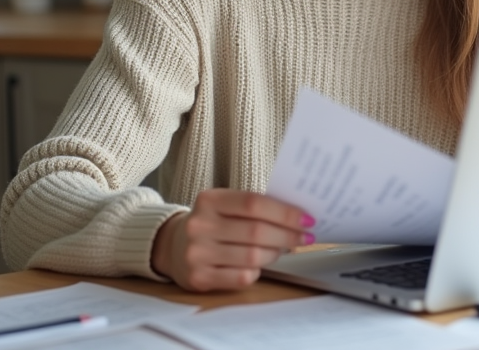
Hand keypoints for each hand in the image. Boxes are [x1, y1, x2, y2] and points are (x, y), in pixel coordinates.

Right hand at [151, 188, 314, 290]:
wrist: (171, 246)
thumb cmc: (212, 223)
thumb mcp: (225, 206)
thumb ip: (255, 208)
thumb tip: (298, 218)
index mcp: (209, 200)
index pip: (254, 204)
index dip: (285, 212)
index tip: (307, 219)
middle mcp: (199, 225)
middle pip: (256, 231)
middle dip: (288, 235)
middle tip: (305, 236)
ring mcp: (197, 253)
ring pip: (252, 256)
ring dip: (276, 253)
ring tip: (283, 248)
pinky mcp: (199, 278)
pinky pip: (241, 277)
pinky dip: (257, 270)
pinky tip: (259, 264)